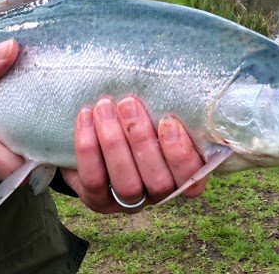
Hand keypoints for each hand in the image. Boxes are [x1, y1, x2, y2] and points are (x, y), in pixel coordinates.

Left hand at [60, 97, 206, 213]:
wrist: (101, 133)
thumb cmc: (141, 115)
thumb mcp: (159, 110)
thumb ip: (168, 105)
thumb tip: (172, 75)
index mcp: (184, 173)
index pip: (192, 178)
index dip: (181, 154)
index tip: (168, 120)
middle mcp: (160, 193)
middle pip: (158, 181)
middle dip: (141, 140)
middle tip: (128, 103)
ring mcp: (129, 202)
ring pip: (126, 183)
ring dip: (114, 142)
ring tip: (104, 106)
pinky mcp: (98, 200)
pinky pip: (94, 180)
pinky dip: (88, 148)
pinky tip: (86, 117)